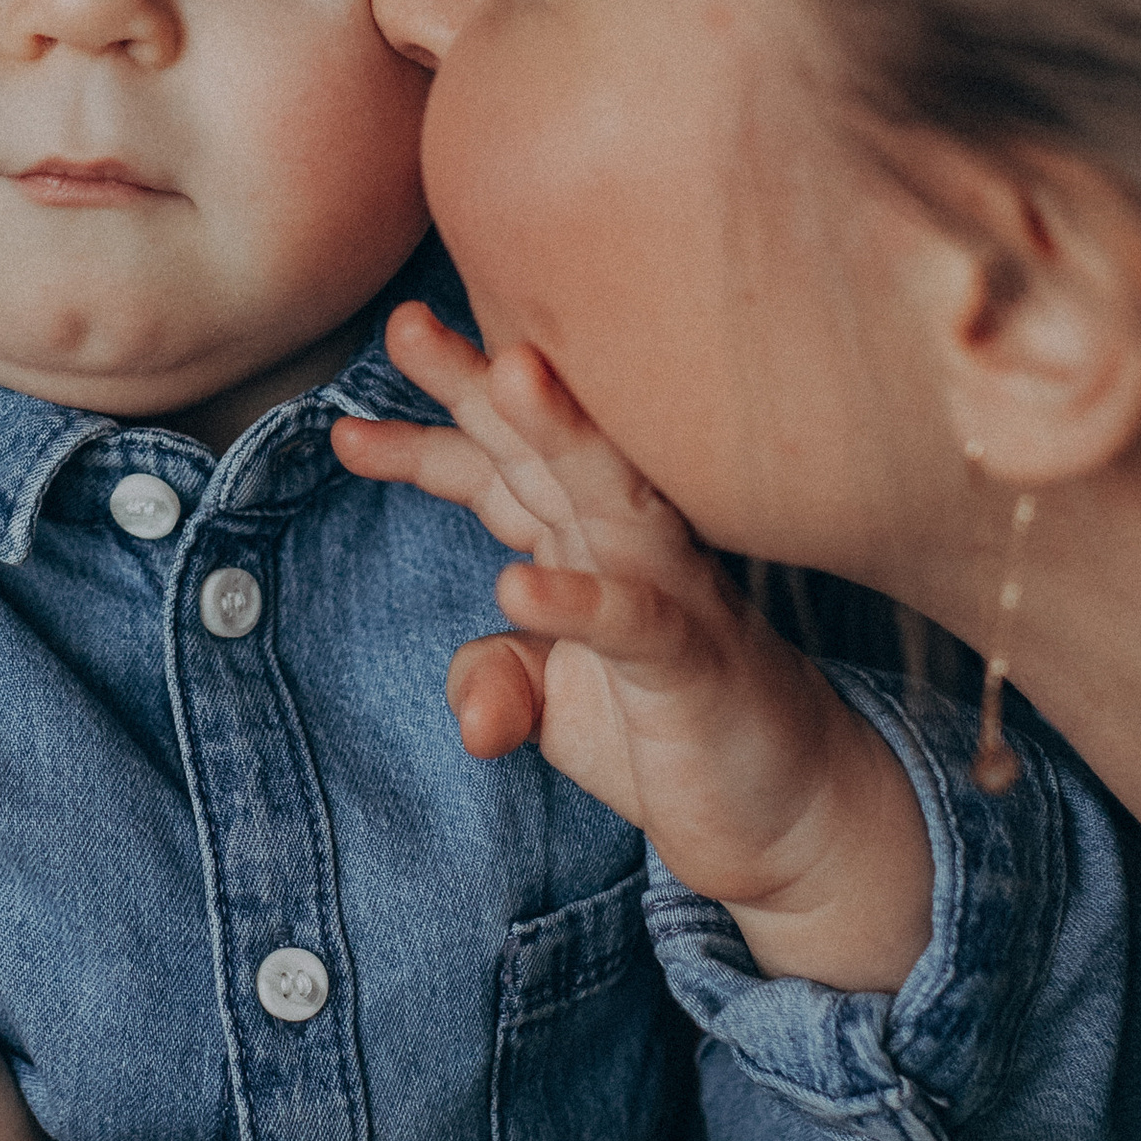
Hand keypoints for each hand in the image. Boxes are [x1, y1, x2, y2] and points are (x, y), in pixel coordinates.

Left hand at [335, 306, 931, 993]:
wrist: (796, 816)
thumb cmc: (677, 735)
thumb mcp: (561, 706)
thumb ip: (499, 681)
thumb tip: (476, 712)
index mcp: (589, 544)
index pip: (503, 474)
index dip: (428, 444)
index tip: (343, 431)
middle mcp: (631, 549)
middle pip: (547, 451)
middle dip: (479, 384)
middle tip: (409, 323)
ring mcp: (675, 596)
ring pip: (613, 496)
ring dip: (560, 434)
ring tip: (507, 374)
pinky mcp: (700, 665)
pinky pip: (639, 624)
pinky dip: (580, 603)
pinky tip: (519, 584)